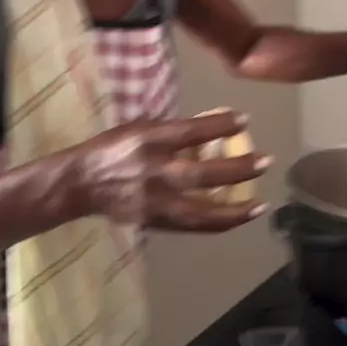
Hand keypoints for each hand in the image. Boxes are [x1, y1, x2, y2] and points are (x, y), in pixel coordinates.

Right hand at [77, 110, 271, 232]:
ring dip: (235, 210)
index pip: (192, 132)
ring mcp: (156, 201)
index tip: (244, 120)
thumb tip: (207, 132)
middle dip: (238, 169)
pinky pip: (191, 226)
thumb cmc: (112, 147)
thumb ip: (171, 132)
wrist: (81, 182)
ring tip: (260, 206)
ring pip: (202, 212)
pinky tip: (236, 219)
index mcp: (149, 140)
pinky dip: (216, 223)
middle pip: (204, 174)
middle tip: (265, 162)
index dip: (220, 125)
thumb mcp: (138, 127)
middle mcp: (155, 171)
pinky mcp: (154, 222)